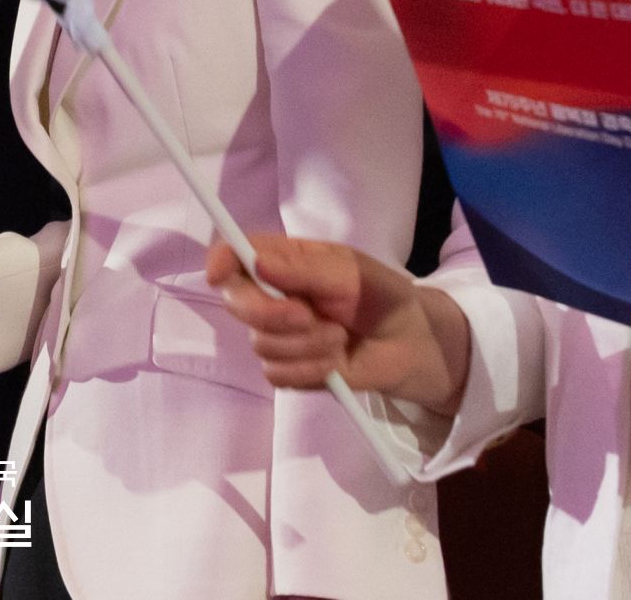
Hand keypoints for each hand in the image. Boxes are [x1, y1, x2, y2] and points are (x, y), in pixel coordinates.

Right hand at [205, 234, 467, 413]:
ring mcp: (278, 335)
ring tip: (339, 336)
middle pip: (237, 303)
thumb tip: (255, 262)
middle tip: (307, 315)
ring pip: (261, 344)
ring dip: (306, 344)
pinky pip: (278, 374)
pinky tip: (334, 362)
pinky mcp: (289, 370)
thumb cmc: (381, 295)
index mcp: (282, 261)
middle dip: (270, 313)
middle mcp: (271, 295)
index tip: (220, 274)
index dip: (220, 261)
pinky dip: (310, 369)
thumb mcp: (349, 272)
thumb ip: (303, 270)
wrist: (410, 346)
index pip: (233, 255)